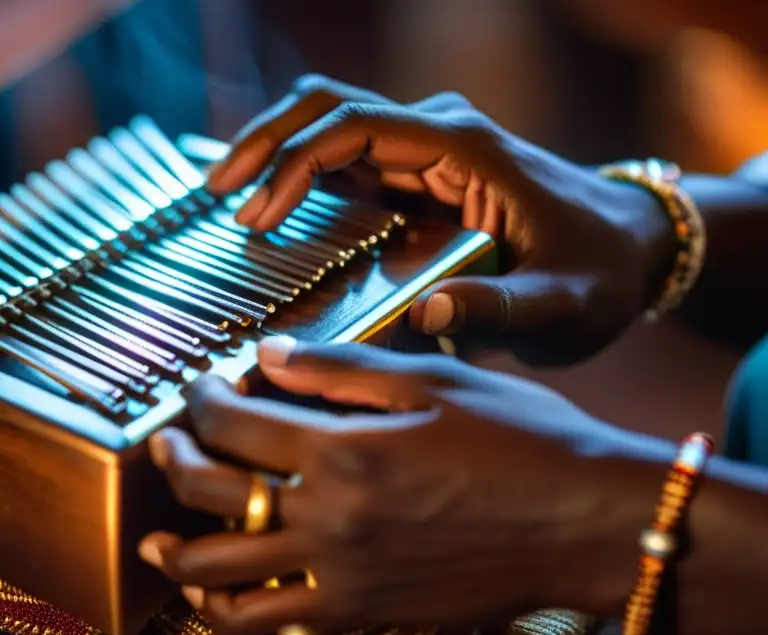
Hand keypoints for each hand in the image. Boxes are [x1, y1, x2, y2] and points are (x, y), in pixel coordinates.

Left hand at [137, 338, 638, 634]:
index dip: (200, 398)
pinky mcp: (365, 613)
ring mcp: (342, 575)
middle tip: (165, 447)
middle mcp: (329, 517)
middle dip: (174, 463)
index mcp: (344, 448)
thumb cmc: (524, 439)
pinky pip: (275, 627)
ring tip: (160, 540)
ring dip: (180, 554)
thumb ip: (340, 367)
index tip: (200, 385)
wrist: (586, 523)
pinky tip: (224, 594)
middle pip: (211, 494)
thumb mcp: (435, 380)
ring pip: (225, 576)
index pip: (232, 422)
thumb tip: (266, 353)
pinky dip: (235, 613)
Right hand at [207, 77, 676, 364]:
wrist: (633, 248)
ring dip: (274, 151)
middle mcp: (437, 136)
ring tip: (227, 199)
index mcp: (463, 150)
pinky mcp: (419, 176)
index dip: (295, 164)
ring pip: (329, 122)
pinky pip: (345, 157)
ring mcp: (425, 152)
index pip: (355, 129)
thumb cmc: (600, 275)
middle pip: (327, 106)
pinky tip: (268, 207)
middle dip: (265, 141)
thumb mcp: (564, 306)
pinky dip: (299, 173)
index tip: (258, 218)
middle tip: (215, 191)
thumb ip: (502, 312)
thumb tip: (424, 313)